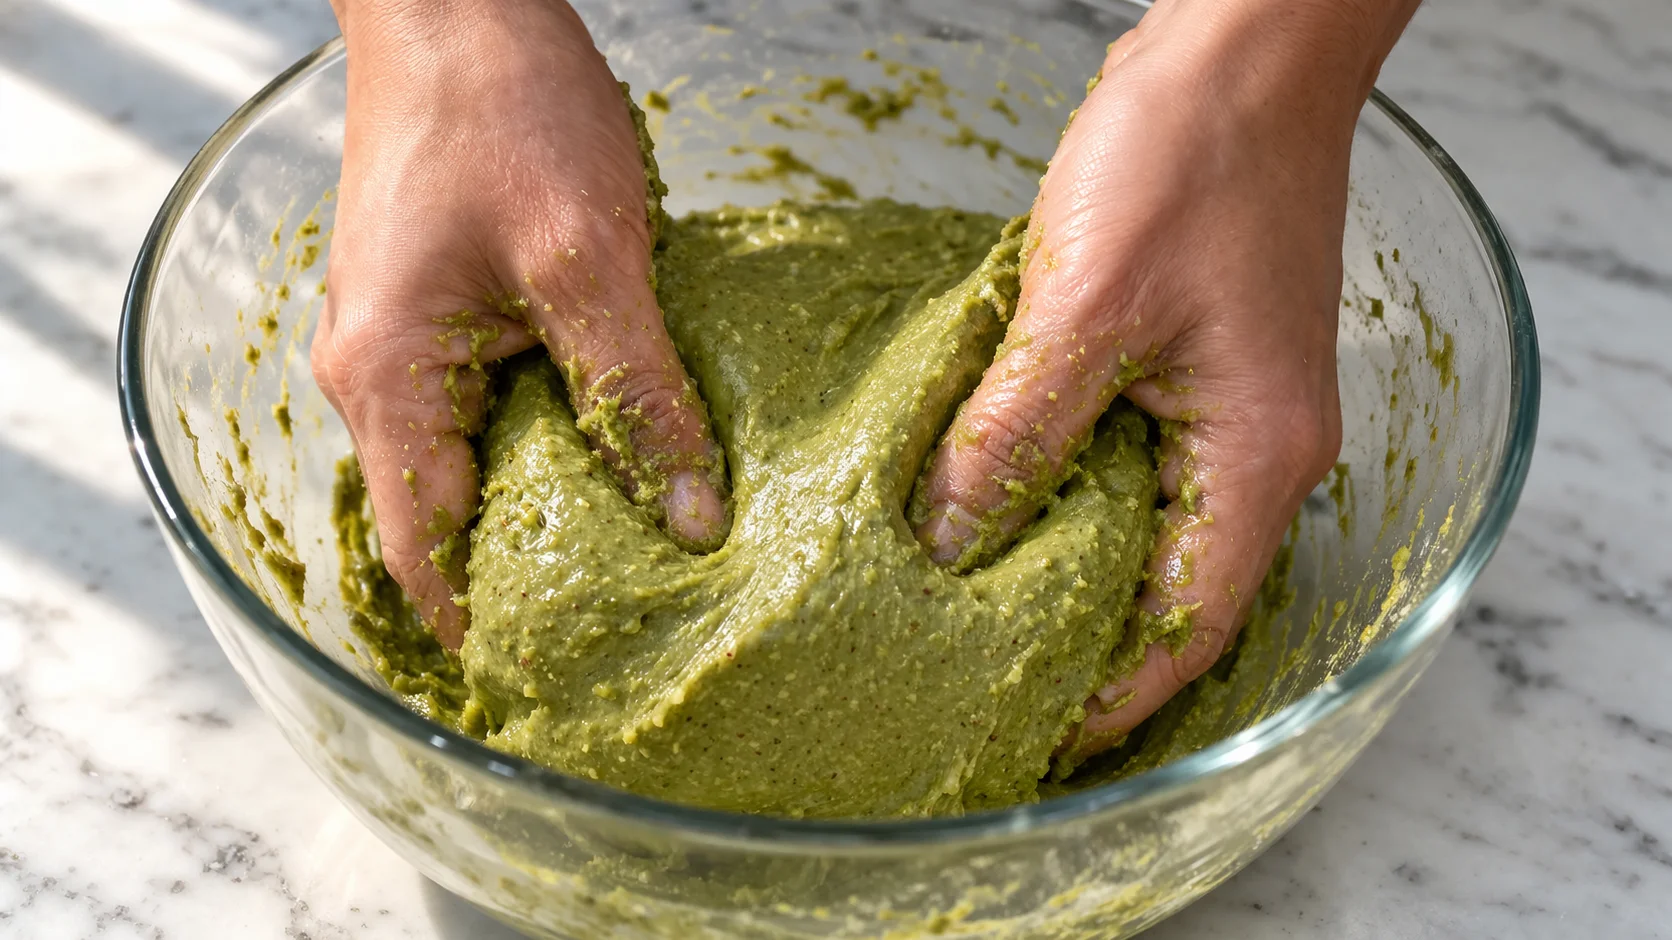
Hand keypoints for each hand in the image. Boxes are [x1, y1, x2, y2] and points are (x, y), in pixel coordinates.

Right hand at [312, 0, 726, 648]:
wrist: (457, 4)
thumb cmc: (506, 111)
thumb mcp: (592, 262)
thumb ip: (640, 396)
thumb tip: (694, 520)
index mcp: (388, 380)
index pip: (428, 551)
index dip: (492, 623)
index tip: (570, 675)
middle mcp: (372, 376)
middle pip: (446, 514)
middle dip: (533, 567)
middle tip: (635, 613)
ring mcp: (397, 340)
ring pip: (467, 459)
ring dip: (544, 498)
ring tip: (640, 540)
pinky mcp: (431, 307)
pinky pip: (479, 403)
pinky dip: (540, 434)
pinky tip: (613, 438)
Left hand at [912, 0, 1418, 756]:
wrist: (1243, 51)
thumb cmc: (1190, 159)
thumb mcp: (1084, 307)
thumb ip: (1013, 434)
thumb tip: (950, 542)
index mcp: (1258, 457)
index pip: (1184, 625)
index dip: (1108, 695)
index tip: (1029, 737)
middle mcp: (1259, 450)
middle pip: (1169, 588)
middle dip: (1081, 643)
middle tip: (983, 682)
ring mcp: (1231, 407)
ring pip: (1144, 525)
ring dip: (1066, 566)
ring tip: (976, 612)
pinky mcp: (1195, 364)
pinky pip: (1130, 458)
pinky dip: (1067, 487)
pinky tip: (997, 495)